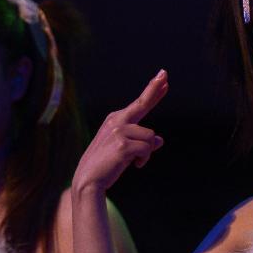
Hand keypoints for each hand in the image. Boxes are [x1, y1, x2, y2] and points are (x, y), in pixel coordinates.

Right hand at [73, 70, 167, 194]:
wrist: (88, 180)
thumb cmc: (106, 165)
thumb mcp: (125, 150)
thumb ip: (141, 142)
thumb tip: (160, 140)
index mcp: (115, 119)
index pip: (139, 103)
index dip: (152, 89)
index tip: (163, 76)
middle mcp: (117, 121)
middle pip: (143, 103)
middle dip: (155, 89)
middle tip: (164, 72)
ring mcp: (119, 132)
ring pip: (150, 138)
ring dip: (146, 152)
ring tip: (132, 161)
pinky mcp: (123, 145)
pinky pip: (147, 150)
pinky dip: (143, 160)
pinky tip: (134, 165)